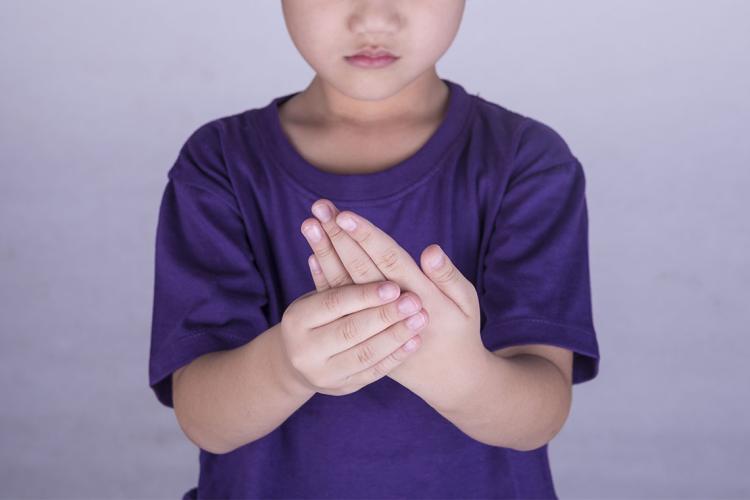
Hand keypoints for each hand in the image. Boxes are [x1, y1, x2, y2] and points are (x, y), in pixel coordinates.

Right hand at [279, 280, 428, 396]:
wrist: (299, 362)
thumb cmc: (315, 315)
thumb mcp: (315, 294)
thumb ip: (332, 268)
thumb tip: (336, 228)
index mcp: (296, 319)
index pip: (333, 303)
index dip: (364, 294)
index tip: (393, 285)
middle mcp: (304, 350)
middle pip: (350, 330)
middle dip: (385, 315)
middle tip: (415, 301)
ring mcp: (324, 373)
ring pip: (365, 354)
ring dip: (396, 335)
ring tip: (421, 318)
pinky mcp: (344, 387)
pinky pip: (374, 373)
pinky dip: (396, 355)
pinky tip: (415, 340)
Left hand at [300, 199, 485, 389]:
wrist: (446, 379)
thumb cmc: (460, 332)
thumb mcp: (467, 305)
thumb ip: (448, 277)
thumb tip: (430, 250)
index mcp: (421, 296)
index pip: (388, 261)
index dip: (366, 238)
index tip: (344, 215)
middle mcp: (391, 309)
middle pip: (359, 267)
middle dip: (338, 236)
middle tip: (320, 206)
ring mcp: (373, 323)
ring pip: (344, 283)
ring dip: (325, 252)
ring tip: (310, 222)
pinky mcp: (363, 331)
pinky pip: (340, 306)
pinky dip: (324, 280)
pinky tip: (311, 256)